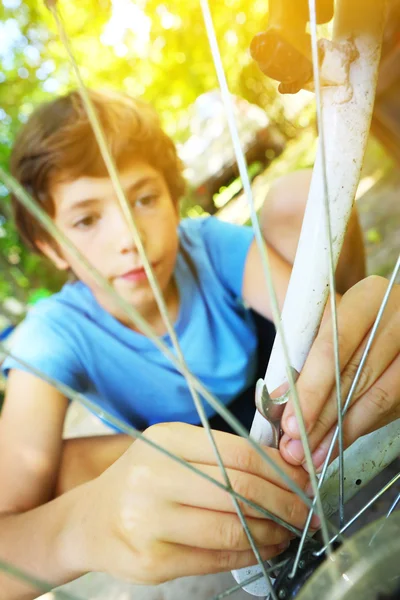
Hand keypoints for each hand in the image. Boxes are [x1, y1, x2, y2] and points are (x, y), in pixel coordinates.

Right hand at [64, 422, 315, 583]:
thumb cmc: (142, 479)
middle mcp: (155, 478)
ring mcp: (151, 523)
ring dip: (273, 532)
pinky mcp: (154, 562)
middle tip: (307, 511)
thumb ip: (220, 453)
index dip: (279, 469)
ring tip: (290, 530)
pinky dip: (251, 554)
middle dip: (285, 503)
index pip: (239, 453)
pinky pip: (217, 558)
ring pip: (233, 528)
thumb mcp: (174, 449)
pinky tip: (264, 547)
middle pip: (240, 491)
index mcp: (166, 441)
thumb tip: (283, 467)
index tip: (302, 478)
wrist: (91, 520)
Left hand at [279, 276, 399, 470]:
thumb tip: (279, 401)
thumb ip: (305, 356)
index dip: (309, 391)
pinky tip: (341, 442)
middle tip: (298, 446)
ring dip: (342, 432)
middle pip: (354, 377)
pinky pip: (393, 407)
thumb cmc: (352, 322)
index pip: (332, 349)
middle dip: (322, 418)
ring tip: (316, 454)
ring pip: (378, 398)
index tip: (289, 423)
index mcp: (367, 298)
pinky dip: (363, 427)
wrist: (394, 316)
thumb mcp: (330, 324)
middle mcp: (397, 317)